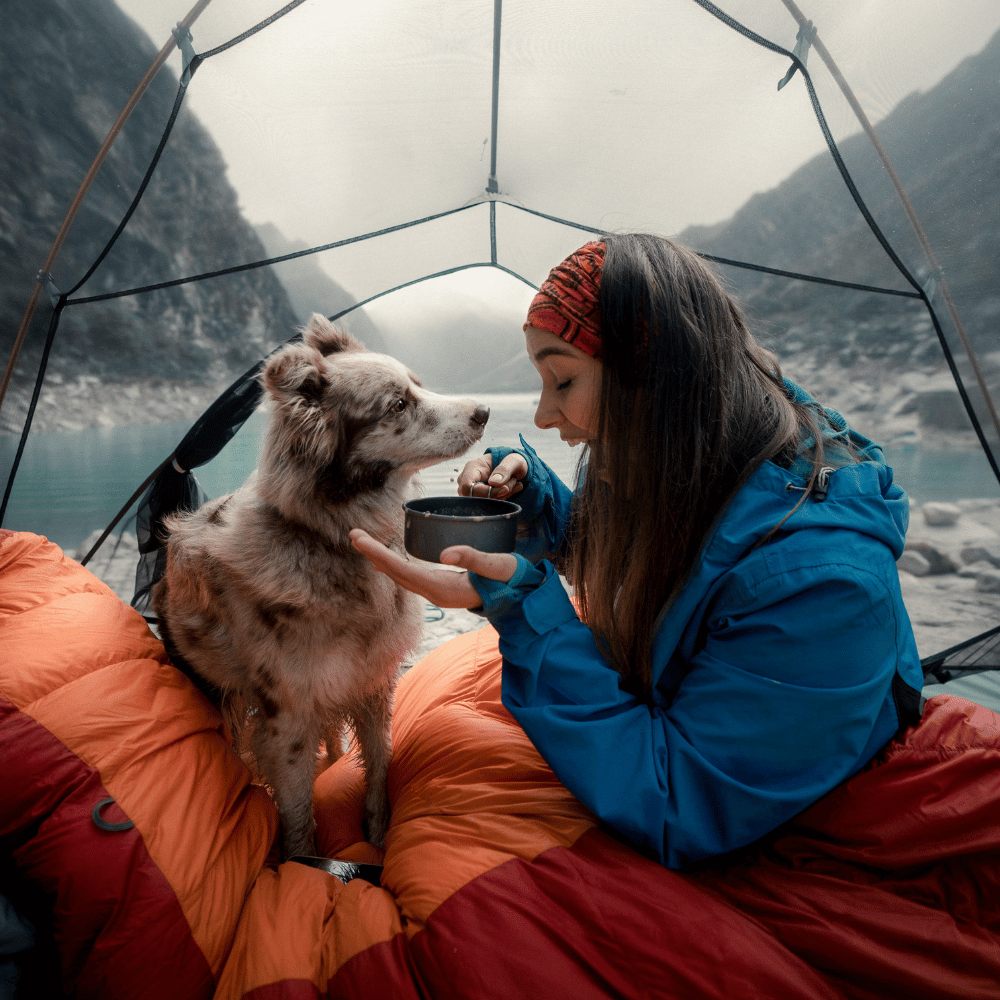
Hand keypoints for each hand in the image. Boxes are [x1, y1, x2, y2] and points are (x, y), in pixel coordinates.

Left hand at [349, 530, 517, 608]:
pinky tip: (387, 562)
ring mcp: (438, 594)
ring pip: (402, 577)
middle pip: (397, 574)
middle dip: (373, 554)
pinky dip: (395, 566)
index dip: (379, 554)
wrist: (521, 598)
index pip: (403, 570)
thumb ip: (473, 558)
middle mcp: (436, 594)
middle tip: (353, 535)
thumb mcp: (497, 565)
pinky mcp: (441, 590)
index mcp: (444, 588)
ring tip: (363, 545)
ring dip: (382, 560)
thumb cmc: (512, 579)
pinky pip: (411, 578)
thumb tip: (444, 553)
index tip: (359, 539)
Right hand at [457, 451, 528, 498]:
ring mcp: (472, 490)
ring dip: (503, 496)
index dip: (486, 492)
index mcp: (473, 467)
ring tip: (513, 483)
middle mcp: (468, 480)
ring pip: (484, 504)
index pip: (468, 486)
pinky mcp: (480, 498)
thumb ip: (504, 470)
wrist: (515, 467)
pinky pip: (489, 506)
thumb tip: (493, 483)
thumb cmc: (512, 461)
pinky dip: (503, 499)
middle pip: (476, 498)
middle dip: (498, 495)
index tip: (505, 489)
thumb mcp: (513, 461)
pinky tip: (510, 489)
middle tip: (513, 483)